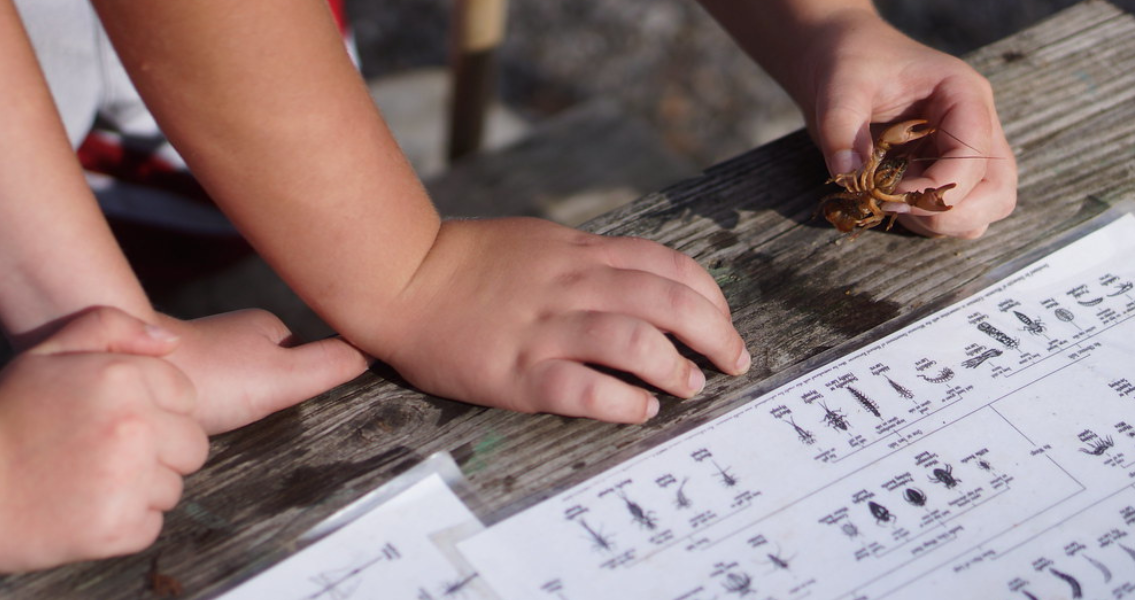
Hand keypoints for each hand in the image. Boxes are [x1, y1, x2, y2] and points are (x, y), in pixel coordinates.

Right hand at [0, 307, 207, 572]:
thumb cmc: (7, 418)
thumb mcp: (46, 355)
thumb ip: (110, 328)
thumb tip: (171, 341)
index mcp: (122, 377)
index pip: (186, 398)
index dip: (156, 411)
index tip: (115, 421)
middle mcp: (134, 424)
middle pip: (192, 445)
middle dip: (160, 452)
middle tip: (104, 456)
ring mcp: (128, 477)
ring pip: (173, 487)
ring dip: (140, 490)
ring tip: (88, 482)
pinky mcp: (118, 526)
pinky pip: (150, 525)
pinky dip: (122, 525)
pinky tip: (83, 510)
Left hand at [158, 310, 368, 434]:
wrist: (131, 376)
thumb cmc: (209, 377)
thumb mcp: (283, 376)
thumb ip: (329, 366)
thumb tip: (373, 352)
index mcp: (267, 326)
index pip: (307, 357)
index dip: (311, 382)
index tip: (300, 405)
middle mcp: (236, 333)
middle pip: (272, 371)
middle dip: (271, 396)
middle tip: (262, 421)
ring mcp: (205, 352)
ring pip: (238, 385)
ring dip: (237, 405)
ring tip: (229, 423)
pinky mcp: (178, 374)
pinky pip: (208, 393)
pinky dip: (210, 408)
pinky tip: (203, 423)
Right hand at [368, 218, 749, 423]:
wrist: (400, 278)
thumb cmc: (468, 262)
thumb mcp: (540, 242)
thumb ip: (590, 261)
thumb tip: (643, 284)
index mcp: (580, 254)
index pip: (667, 266)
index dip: (710, 296)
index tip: (724, 322)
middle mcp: (572, 287)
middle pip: (667, 304)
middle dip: (716, 334)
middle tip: (734, 362)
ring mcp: (544, 329)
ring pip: (635, 343)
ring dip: (676, 369)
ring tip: (689, 387)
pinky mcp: (516, 372)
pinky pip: (583, 388)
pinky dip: (623, 402)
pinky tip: (640, 410)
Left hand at [787, 10, 1016, 237]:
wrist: (842, 57)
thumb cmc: (850, 61)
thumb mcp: (840, 86)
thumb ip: (840, 127)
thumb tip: (847, 174)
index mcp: (964, 97)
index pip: (975, 159)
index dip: (936, 189)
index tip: (887, 196)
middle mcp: (975, 127)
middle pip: (997, 192)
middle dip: (950, 214)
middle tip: (894, 208)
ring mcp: (963, 153)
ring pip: (981, 210)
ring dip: (936, 221)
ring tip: (887, 200)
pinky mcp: (943, 171)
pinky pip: (952, 211)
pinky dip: (923, 220)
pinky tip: (886, 199)